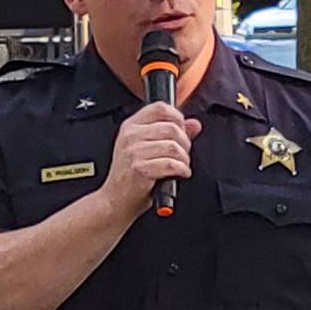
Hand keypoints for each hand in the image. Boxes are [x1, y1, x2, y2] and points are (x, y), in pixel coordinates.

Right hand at [101, 102, 201, 218]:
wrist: (116, 201)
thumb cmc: (131, 177)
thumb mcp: (147, 149)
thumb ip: (171, 134)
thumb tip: (194, 124)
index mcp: (131, 126)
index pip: (160, 108)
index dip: (177, 117)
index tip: (182, 130)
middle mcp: (131, 136)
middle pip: (171, 128)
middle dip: (185, 143)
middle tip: (182, 155)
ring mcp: (134, 152)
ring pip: (174, 147)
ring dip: (184, 159)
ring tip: (181, 166)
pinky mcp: (140, 169)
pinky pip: (172, 164)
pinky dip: (182, 171)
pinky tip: (179, 174)